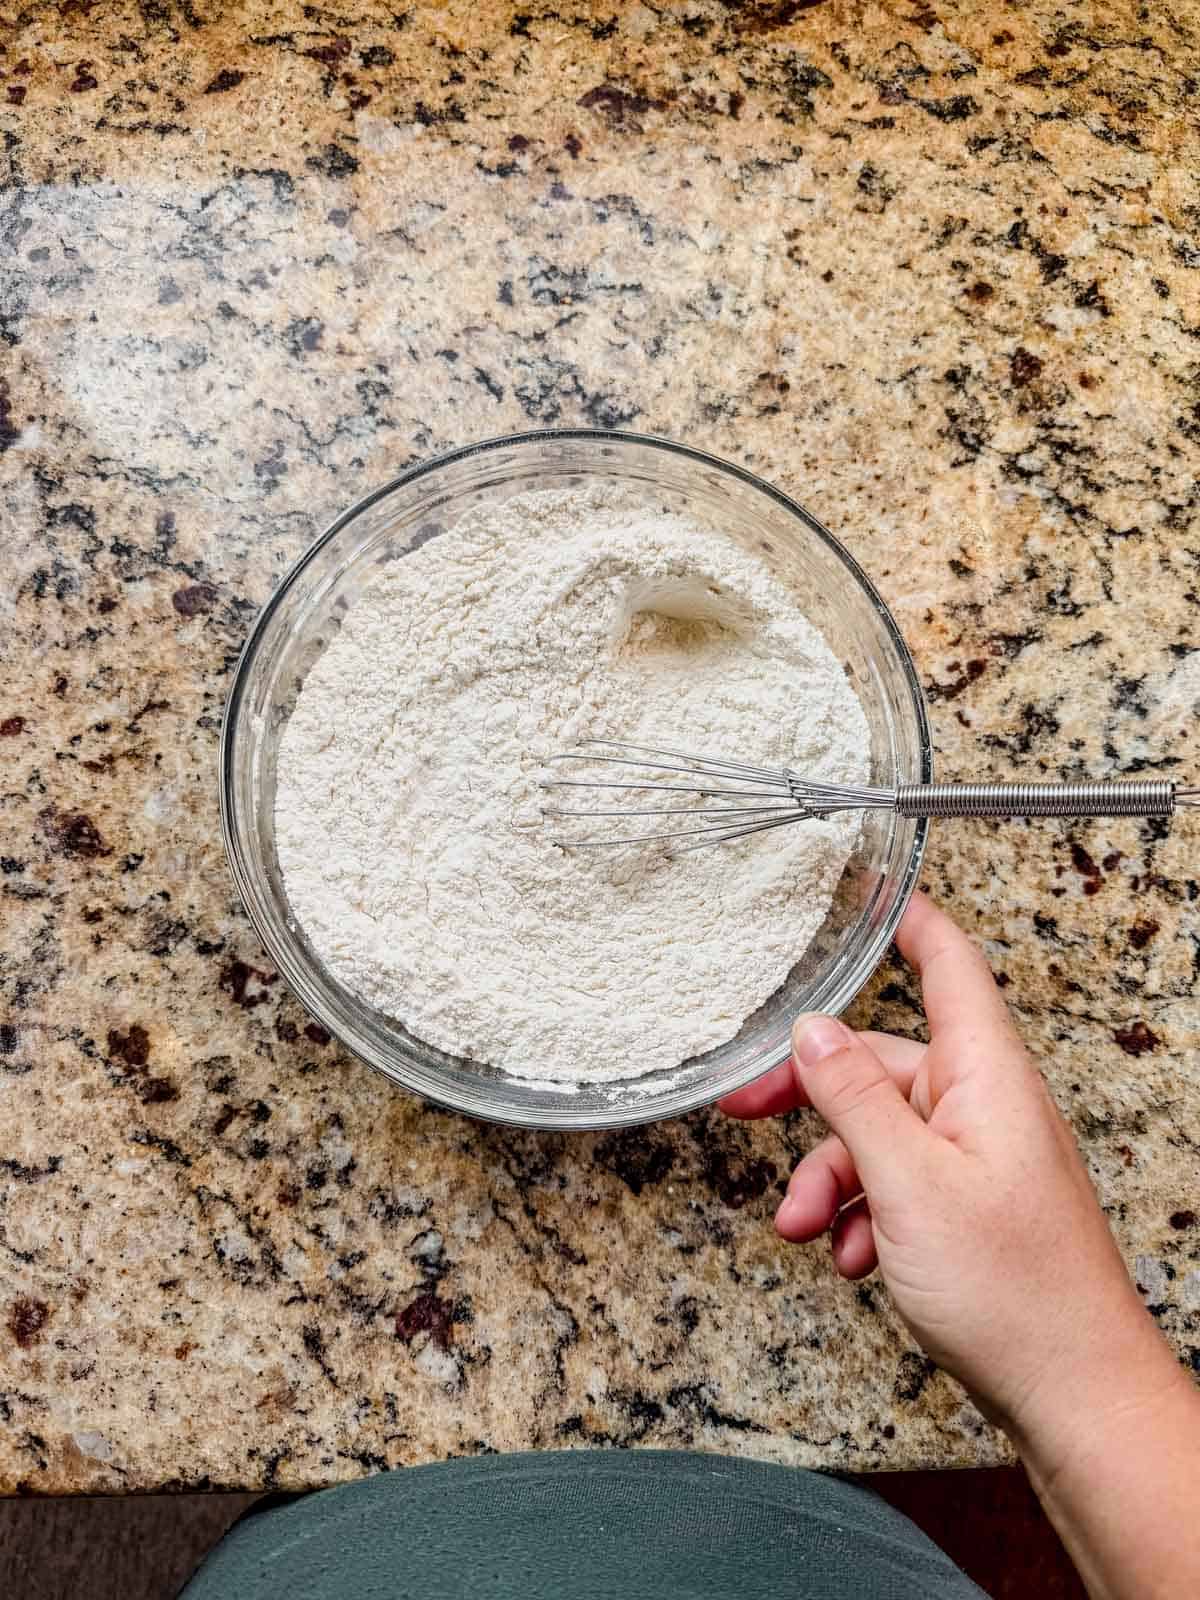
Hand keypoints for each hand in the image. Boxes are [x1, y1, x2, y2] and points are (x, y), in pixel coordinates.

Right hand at [720, 891, 1177, 1446]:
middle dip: (812, 1098)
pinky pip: (896, 1182)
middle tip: (745, 1109)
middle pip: (883, 1063)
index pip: (948, 965)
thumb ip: (853, 1099)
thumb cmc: (1016, 1294)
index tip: (864, 889)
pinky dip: (861, 1213)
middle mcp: (984, 1106)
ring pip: (879, 1134)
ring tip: (809, 1226)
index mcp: (985, 1076)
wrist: (1072, 1394)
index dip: (906, 919)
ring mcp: (978, 1158)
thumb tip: (812, 1031)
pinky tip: (853, 1256)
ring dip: (830, 1176)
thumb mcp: (908, 1183)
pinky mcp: (970, 1207)